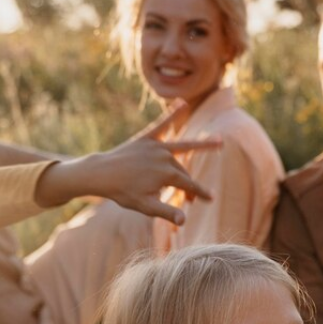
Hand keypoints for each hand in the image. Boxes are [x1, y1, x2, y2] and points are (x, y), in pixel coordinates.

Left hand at [35, 103, 216, 223]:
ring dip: (203, 144)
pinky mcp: (147, 137)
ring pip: (184, 145)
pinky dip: (172, 113)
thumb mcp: (146, 206)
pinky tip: (182, 101)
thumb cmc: (123, 192)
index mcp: (167, 175)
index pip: (189, 185)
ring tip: (221, 141)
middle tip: (189, 200)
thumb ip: (167, 212)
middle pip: (183, 172)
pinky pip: (162, 124)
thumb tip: (184, 221)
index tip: (211, 199)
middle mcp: (165, 157)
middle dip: (188, 186)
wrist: (101, 173)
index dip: (200, 193)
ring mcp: (157, 146)